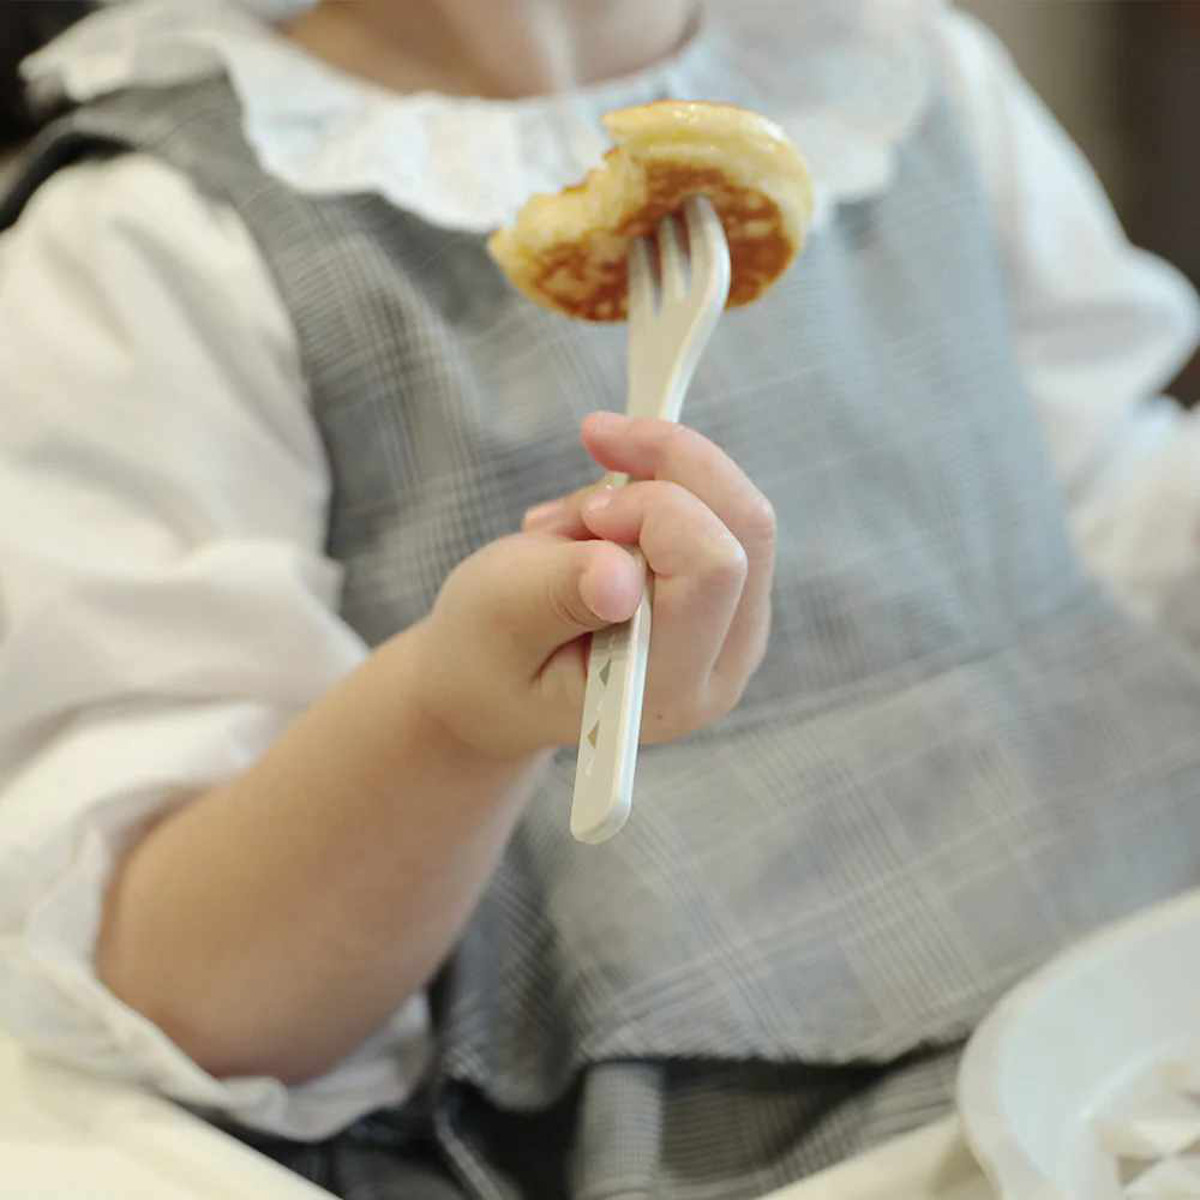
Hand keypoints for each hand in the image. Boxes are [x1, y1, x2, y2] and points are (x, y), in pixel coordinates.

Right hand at [414, 412, 775, 759]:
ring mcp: (735, 630)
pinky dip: (659, 490)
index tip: (588, 516)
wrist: (495, 680)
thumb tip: (621, 575)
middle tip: (590, 463)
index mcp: (664, 690)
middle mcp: (721, 664)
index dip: (655, 510)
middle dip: (665, 469)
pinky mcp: (730, 596)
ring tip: (575, 523)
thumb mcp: (500, 618)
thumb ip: (560, 594)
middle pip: (744, 525)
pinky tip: (599, 525)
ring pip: (739, 505)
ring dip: (655, 480)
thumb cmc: (488, 654)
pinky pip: (723, 509)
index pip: (710, 568)